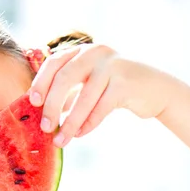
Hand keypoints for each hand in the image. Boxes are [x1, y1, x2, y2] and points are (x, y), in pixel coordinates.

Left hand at [29, 44, 177, 146]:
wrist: (156, 89)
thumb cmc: (114, 88)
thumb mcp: (88, 83)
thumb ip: (66, 91)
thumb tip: (39, 111)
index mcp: (82, 50)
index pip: (54, 62)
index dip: (41, 82)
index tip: (33, 103)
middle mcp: (95, 52)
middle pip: (65, 78)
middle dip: (52, 105)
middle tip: (45, 128)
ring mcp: (112, 66)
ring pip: (84, 97)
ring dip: (70, 122)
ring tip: (61, 140)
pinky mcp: (126, 83)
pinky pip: (102, 107)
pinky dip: (89, 123)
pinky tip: (80, 134)